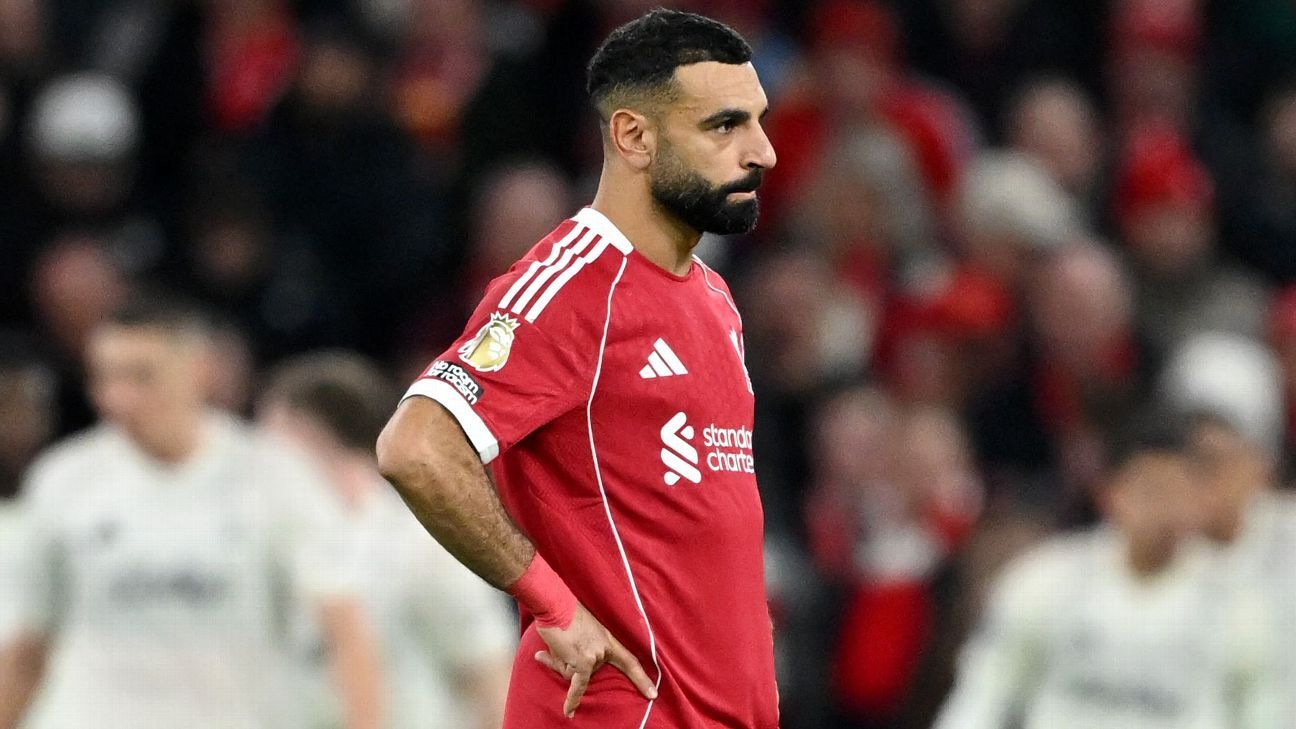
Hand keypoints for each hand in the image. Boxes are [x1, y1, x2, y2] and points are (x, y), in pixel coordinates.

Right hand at [534, 604, 656, 716]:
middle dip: (571, 664)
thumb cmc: (564, 614)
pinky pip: (578, 684)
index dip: (641, 678)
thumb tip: (554, 663)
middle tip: (562, 644)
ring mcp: (596, 655)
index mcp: (609, 639)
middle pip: (590, 671)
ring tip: (556, 643)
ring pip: (577, 675)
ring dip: (562, 663)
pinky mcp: (583, 661)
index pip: (630, 661)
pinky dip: (572, 698)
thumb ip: (576, 650)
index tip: (653, 694)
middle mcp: (606, 649)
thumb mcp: (580, 632)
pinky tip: (569, 711)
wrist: (556, 604)